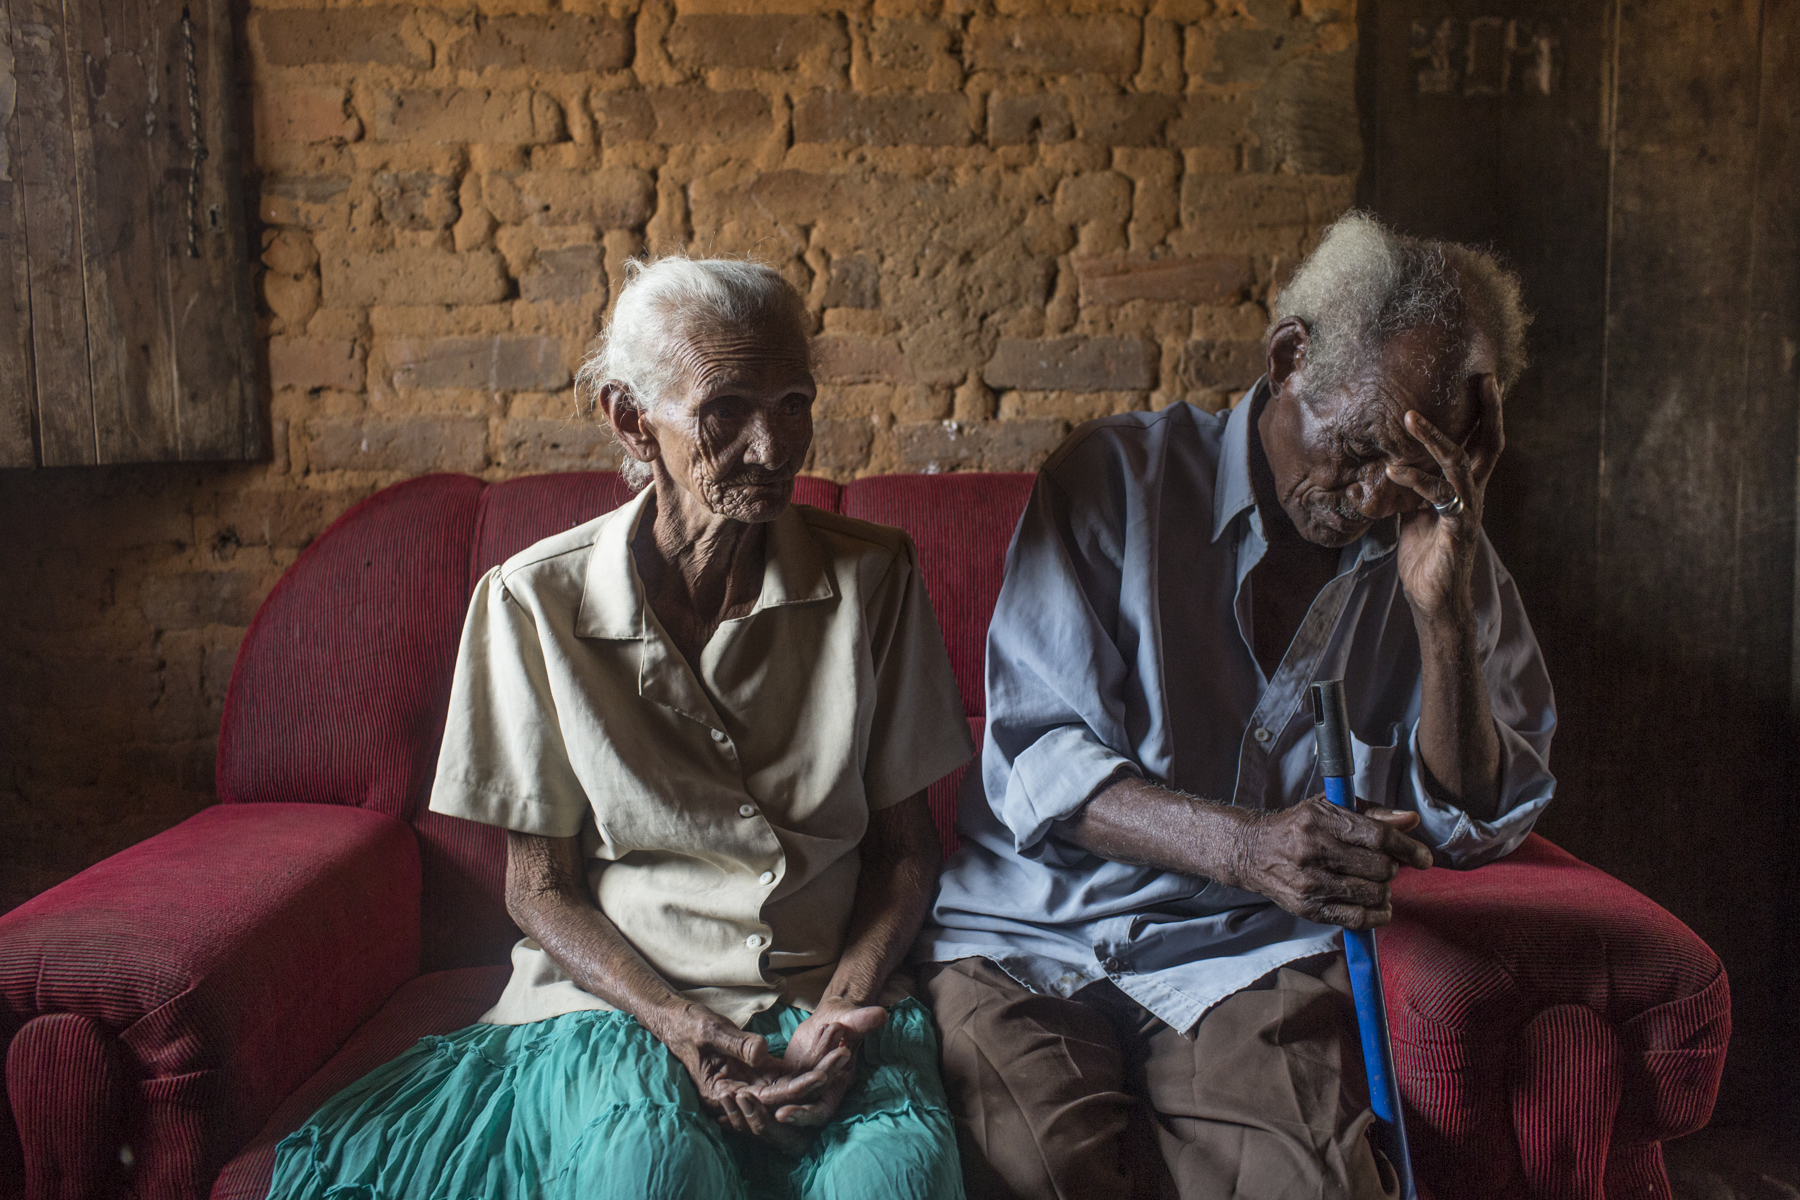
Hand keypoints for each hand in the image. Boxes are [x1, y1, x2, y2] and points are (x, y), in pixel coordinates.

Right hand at [645, 1001, 832, 1130]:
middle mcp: (740, 1095)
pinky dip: (806, 1058)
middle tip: (845, 1055)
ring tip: (844, 1046)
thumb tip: (763, 1053)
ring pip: (790, 1082)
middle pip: (786, 1093)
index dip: (798, 1087)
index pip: (769, 1097)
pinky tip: (828, 1044)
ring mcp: (750, 1084)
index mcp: (722, 1094)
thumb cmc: (686, 1024)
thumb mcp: (708, 1030)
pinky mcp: (756, 1071)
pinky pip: (785, 1070)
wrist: (675, 1018)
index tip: (824, 1074)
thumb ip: (735, 1043)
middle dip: (817, 1075)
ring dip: (816, 1066)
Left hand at [711, 1000, 882, 1155]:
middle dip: (766, 1120)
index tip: (782, 1113)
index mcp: (836, 1088)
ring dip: (751, 1113)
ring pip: (772, 1117)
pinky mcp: (782, 1088)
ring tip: (726, 1102)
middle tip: (744, 1107)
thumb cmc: (845, 1018)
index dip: (802, 1115)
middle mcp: (816, 1098)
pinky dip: (745, 1105)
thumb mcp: (851, 1017)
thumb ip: (862, 1020)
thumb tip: (880, 1014)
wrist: (834, 1019)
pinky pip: (763, 1104)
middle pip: (791, 1125)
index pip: (820, 1112)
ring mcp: (797, 1096)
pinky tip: (722, 1102)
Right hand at [1230, 796, 1432, 928]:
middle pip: (1380, 868)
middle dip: (1391, 869)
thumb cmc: (1299, 827)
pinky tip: (1377, 906)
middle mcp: (1314, 851)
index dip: (1408, 848)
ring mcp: (1310, 883)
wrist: (1253, 852)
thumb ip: (1373, 815)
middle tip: (1384, 866)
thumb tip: (1411, 820)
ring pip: (1373, 894)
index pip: (1378, 836)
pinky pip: (1358, 919)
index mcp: (1321, 820)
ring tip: (1376, 883)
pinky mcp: (1308, 908)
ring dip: (1384, 890)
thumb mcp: (1330, 809)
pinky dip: (1377, 915)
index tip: (1423, 858)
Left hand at [1386, 375, 1504, 621]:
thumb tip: (1392, 461)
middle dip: (1489, 410)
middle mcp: (1474, 494)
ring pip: (1459, 464)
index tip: (1483, 380)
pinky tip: (1393, 471)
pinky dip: (1415, 481)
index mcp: (1467, 488)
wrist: (1433, 599)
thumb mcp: (1415, 512)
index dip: (1487, 412)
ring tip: (1409, 416)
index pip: (1482, 442)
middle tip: (1483, 378)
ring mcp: (1468, 511)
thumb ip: (1413, 486)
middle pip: (1489, 444)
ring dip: (1433, 438)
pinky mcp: (1457, 529)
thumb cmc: (1425, 555)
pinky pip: (1439, 498)